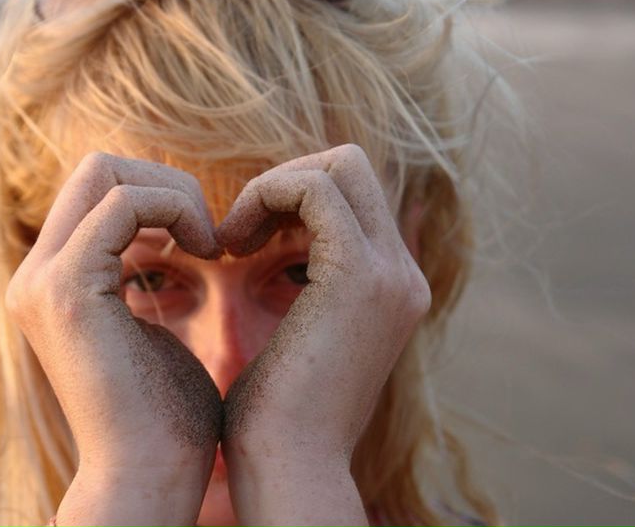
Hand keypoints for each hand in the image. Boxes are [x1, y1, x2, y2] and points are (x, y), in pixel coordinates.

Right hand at [5, 152, 222, 524]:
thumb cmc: (170, 413)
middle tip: (208, 235)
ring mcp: (44, 280)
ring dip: (176, 196)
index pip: (98, 188)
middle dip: (167, 184)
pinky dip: (176, 211)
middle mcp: (36, 275)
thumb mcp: (153, 325)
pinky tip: (208, 252)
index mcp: (54, 281)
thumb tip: (167, 231)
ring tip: (210, 246)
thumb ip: (144, 274)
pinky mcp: (68, 289)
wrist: (153, 475)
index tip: (203, 238)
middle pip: (98, 166)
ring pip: (107, 171)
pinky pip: (125, 203)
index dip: (159, 194)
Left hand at [215, 144, 431, 523]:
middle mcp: (403, 274)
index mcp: (392, 288)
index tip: (246, 239)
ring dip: (272, 187)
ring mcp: (391, 272)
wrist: (288, 469)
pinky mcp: (361, 274)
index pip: (354, 196)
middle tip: (240, 232)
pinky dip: (264, 197)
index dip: (294, 198)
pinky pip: (313, 188)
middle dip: (286, 181)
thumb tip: (277, 249)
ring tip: (232, 240)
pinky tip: (231, 246)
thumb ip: (307, 291)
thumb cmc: (275, 418)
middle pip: (352, 167)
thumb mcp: (298, 338)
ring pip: (339, 166)